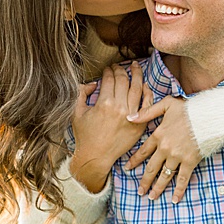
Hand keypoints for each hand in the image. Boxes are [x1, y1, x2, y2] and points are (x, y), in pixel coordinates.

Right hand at [70, 64, 150, 191]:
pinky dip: (147, 93)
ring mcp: (132, 116)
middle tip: (119, 66)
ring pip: (137, 88)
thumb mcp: (76, 112)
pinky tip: (144, 85)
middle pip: (124, 80)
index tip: (107, 68)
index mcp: (104, 103)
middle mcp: (120, 108)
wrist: (95, 157)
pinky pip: (147, 104)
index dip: (108, 70)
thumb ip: (81, 93)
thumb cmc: (84, 136)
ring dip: (137, 75)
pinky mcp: (139, 124)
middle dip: (121, 70)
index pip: (109, 79)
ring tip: (136, 67)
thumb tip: (92, 83)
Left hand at [124, 96, 201, 201]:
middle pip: (151, 168)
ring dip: (157, 188)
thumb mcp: (166, 105)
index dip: (134, 161)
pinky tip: (174, 199)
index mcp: (158, 135)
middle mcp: (165, 149)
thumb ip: (147, 112)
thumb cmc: (189, 109)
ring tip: (151, 197)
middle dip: (144, 181)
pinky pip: (183, 179)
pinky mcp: (190, 162)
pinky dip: (178, 190)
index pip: (143, 152)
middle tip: (139, 191)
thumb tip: (129, 116)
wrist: (209, 116)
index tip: (127, 169)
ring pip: (164, 176)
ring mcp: (177, 157)